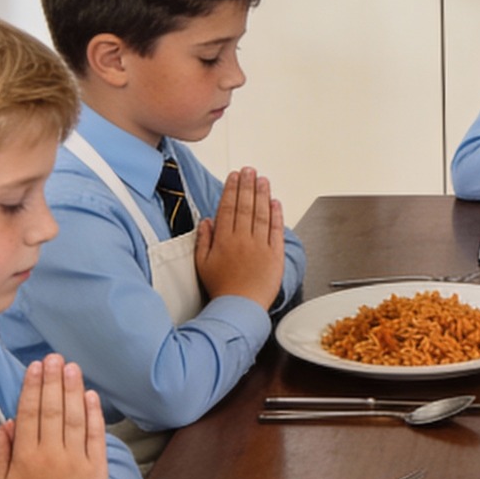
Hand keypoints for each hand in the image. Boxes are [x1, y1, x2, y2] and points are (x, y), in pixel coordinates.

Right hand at [0, 356, 107, 478]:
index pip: (29, 414)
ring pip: (74, 417)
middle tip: (53, 357)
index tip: (35, 367)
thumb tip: (7, 424)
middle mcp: (50, 454)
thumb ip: (2, 454)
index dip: (32, 387)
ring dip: (72, 389)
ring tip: (71, 367)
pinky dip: (93, 414)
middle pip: (52, 409)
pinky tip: (90, 395)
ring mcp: (75, 460)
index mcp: (25, 457)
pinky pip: (95, 436)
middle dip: (52, 380)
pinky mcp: (96, 468)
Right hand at [195, 167, 286, 307]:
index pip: (228, 208)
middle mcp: (242, 239)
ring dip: (262, 194)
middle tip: (249, 170)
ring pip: (261, 214)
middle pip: (245, 206)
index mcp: (223, 240)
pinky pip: (276, 230)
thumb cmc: (221, 288)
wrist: (239, 308)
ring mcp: (260, 246)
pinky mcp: (275, 254)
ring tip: (263, 179)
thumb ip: (203, 240)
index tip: (234, 176)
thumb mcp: (202, 264)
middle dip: (247, 185)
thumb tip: (207, 221)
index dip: (231, 189)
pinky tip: (276, 202)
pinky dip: (277, 215)